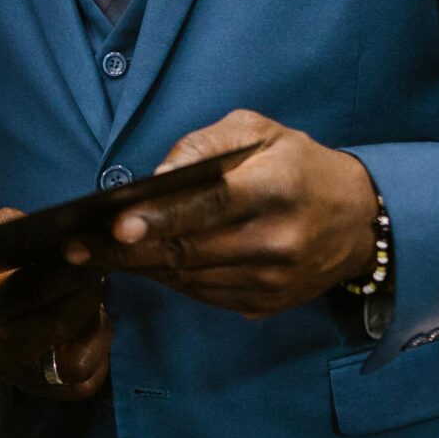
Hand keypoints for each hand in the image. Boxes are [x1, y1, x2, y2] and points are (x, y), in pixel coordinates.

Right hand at [0, 209, 110, 398]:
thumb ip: (22, 228)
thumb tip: (65, 226)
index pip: (34, 288)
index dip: (73, 271)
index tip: (95, 255)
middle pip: (60, 323)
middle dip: (89, 294)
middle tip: (100, 274)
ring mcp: (16, 374)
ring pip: (76, 360)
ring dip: (96, 328)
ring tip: (94, 306)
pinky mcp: (38, 391)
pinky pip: (84, 383)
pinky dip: (98, 355)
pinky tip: (91, 331)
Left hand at [70, 111, 377, 317]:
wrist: (359, 220)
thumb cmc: (298, 165)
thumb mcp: (260, 132)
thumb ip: (205, 144)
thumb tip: (155, 175)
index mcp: (277, 188)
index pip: (211, 206)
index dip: (161, 218)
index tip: (117, 224)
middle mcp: (277, 242)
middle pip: (190, 251)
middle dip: (128, 250)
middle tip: (79, 244)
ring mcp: (273, 281)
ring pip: (190, 279)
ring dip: (141, 267)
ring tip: (97, 252)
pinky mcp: (268, 305)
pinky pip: (204, 295)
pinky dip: (170, 279)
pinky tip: (143, 263)